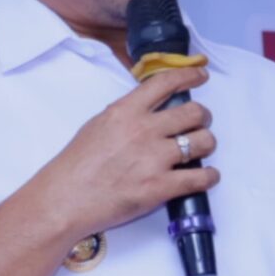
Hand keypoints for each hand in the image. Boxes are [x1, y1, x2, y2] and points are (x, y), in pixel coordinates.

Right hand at [32, 66, 218, 240]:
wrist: (65, 200)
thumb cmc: (75, 166)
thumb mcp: (97, 125)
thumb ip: (126, 115)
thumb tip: (148, 110)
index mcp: (126, 111)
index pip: (166, 83)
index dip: (189, 75)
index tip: (201, 76)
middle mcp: (144, 130)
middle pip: (194, 112)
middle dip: (203, 117)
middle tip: (200, 123)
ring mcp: (154, 159)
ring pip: (203, 142)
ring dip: (207, 144)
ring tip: (201, 149)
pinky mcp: (160, 187)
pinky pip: (200, 177)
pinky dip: (209, 176)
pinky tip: (206, 176)